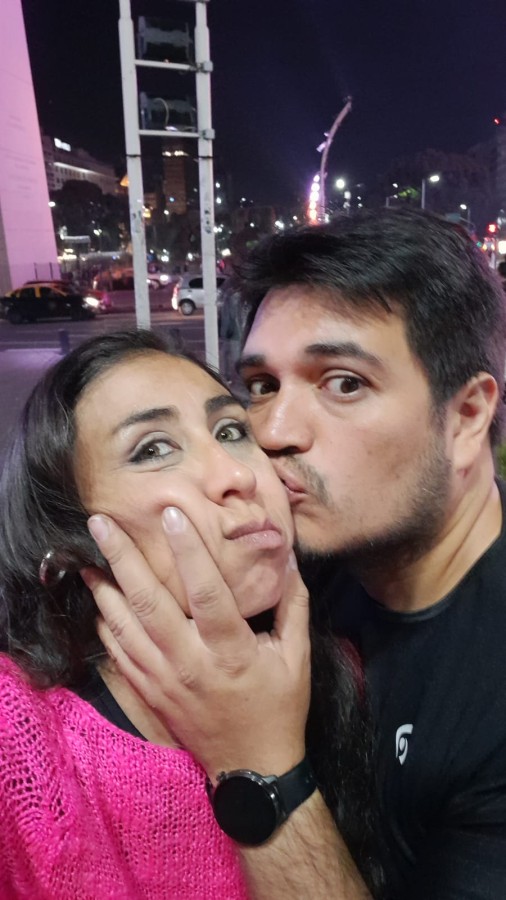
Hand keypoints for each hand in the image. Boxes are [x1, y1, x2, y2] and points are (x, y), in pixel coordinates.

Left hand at [83, 508, 310, 778]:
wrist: (252, 766)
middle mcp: (190, 663)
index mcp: (231, 651)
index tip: (171, 514)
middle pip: (150, 604)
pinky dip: (105, 625)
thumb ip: (293, 603)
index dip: (189, 551)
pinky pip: (118, 654)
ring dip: (103, 589)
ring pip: (124, 627)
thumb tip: (286, 556)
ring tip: (87, 557)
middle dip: (123, 559)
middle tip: (102, 523)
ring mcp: (164, 680)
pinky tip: (98, 601)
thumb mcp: (296, 655)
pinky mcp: (149, 692)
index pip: (206, 592)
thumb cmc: (278, 706)